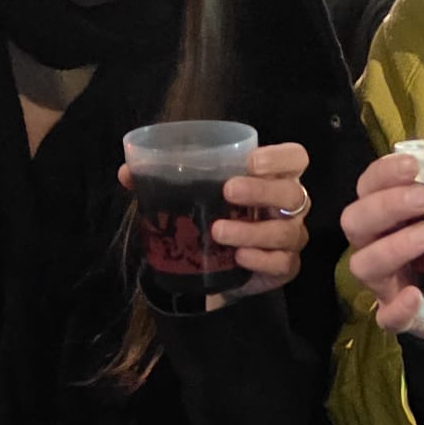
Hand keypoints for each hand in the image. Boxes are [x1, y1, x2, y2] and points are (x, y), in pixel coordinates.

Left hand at [119, 143, 311, 304]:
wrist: (218, 267)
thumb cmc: (214, 217)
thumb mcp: (191, 196)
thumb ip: (164, 181)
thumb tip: (127, 173)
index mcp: (273, 177)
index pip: (296, 157)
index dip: (280, 157)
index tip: (251, 162)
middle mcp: (289, 205)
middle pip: (293, 193)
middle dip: (262, 190)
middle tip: (228, 191)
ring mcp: (291, 236)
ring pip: (287, 231)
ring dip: (252, 230)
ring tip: (218, 232)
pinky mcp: (286, 266)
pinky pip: (282, 262)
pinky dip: (260, 259)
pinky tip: (239, 258)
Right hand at [341, 151, 423, 339]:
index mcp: (387, 212)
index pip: (368, 184)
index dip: (383, 172)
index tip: (413, 164)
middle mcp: (375, 243)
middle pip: (354, 220)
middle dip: (386, 205)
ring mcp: (383, 281)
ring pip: (364, 263)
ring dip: (393, 246)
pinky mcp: (397, 314)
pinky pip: (385, 315)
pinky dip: (398, 307)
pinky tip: (416, 295)